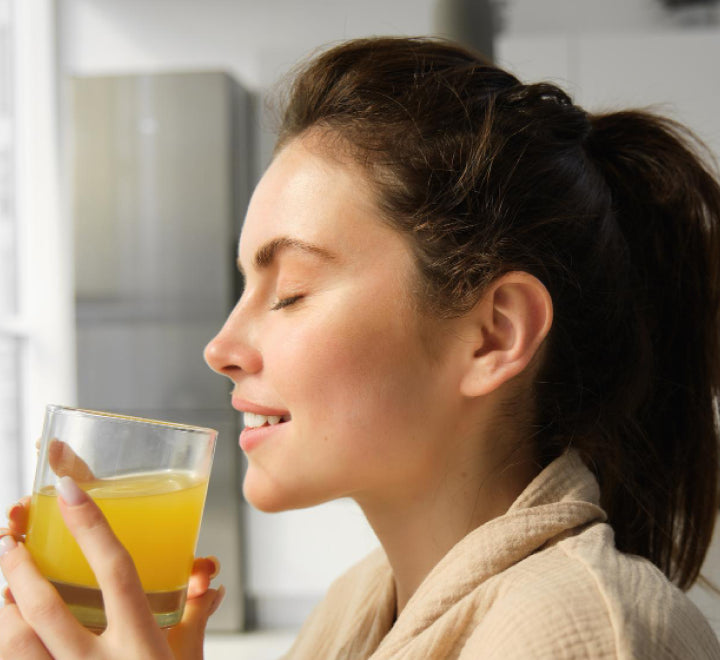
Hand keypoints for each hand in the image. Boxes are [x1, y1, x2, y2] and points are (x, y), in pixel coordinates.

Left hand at [0, 477, 223, 658]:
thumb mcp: (189, 659)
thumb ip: (193, 616)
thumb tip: (208, 579)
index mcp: (141, 645)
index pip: (116, 571)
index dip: (92, 527)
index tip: (68, 490)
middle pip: (45, 607)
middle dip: (19, 566)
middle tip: (8, 534)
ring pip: (15, 642)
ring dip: (2, 605)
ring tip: (1, 576)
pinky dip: (8, 642)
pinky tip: (8, 624)